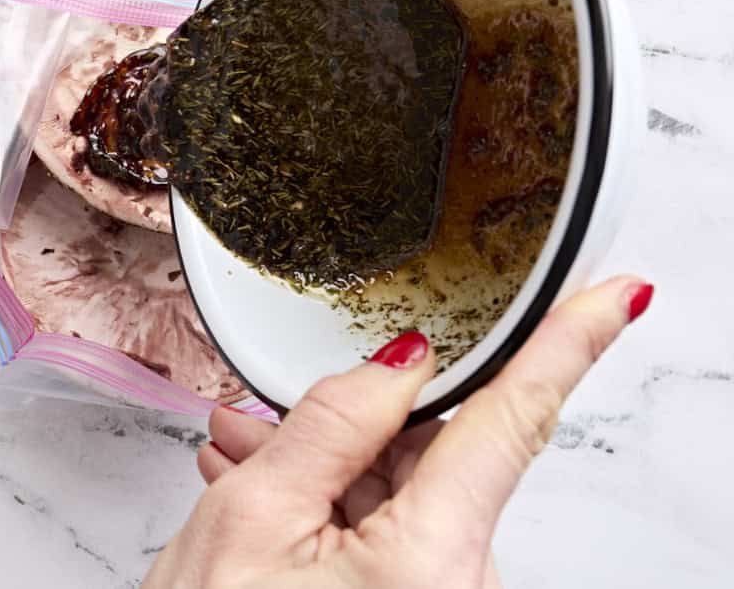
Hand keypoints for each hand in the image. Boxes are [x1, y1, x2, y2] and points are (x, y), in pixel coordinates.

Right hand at [146, 275, 653, 587]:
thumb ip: (332, 424)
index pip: (512, 423)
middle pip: (432, 458)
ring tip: (240, 466)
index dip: (569, 346)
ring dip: (326, 473)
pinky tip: (267, 504)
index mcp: (433, 563)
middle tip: (262, 422)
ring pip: (400, 497)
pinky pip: (390, 538)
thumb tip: (396, 362)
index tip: (618, 297)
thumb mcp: (251, 519)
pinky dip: (333, 513)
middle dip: (352, 427)